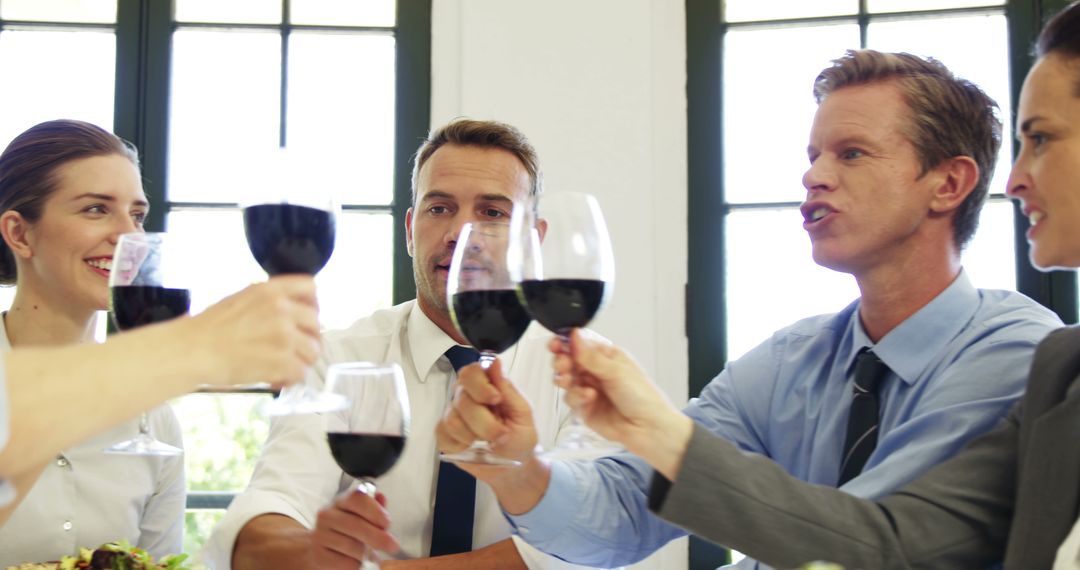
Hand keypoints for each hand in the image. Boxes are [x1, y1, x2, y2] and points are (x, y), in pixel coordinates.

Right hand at [183, 275, 320, 387]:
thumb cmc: (209, 328)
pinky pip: (301, 372)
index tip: (302, 319)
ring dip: (300, 362)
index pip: (310, 288)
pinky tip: (275, 379)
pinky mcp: (282, 360)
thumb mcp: (242, 299)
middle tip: (292, 351)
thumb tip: (290, 313)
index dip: (311, 305)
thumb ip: (269, 302)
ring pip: (313, 351)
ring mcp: (284, 335)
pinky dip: (290, 380)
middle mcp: (282, 309)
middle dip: (307, 339)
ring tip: (283, 368)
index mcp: (271, 290)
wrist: (191, 350)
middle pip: (316, 323)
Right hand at [311, 487, 399, 568]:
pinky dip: (356, 564)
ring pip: (353, 546)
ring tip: (369, 554)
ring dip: (367, 554)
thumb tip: (380, 498)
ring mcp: (320, 535)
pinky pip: (346, 562)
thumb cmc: (348, 531)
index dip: (376, 512)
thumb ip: (375, 507)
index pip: (358, 499)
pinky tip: (355, 560)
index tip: (387, 524)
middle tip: (393, 546)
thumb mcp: (362, 516)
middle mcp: (328, 515)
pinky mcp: (318, 555)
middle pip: (356, 525)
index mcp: (341, 501)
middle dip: (379, 537)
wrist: (322, 548)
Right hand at [436, 359, 538, 481]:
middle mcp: (466, 395)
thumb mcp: (522, 413)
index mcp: (486, 385)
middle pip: (462, 398)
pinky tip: (472, 447)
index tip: (496, 399)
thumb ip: (508, 388)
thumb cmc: (520, 437)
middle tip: (501, 433)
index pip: (471, 372)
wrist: (514, 467)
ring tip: (489, 442)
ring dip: (476, 435)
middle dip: (484, 421)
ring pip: (453, 419)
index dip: (480, 385)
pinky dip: (461, 445)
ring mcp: (452, 414)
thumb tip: (495, 362)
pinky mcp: (444, 434)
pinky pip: (443, 435)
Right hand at [553, 330, 692, 478]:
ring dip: (565, 378)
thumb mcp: (616, 371)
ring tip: (569, 380)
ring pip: (565, 379)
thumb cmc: (642, 397)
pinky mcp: (585, 408)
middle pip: (568, 360)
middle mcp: (596, 371)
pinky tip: (589, 398)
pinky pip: (570, 398)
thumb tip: (574, 336)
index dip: (565, 343)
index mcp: (607, 356)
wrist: (648, 429)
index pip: (580, 344)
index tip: (555, 345)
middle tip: (563, 365)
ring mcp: (589, 389)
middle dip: (562, 361)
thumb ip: (591, 356)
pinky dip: (576, 396)